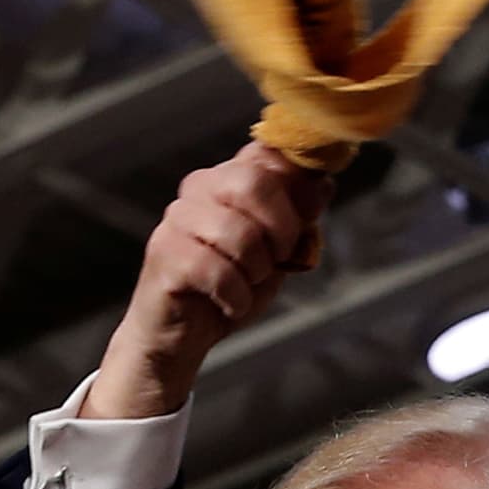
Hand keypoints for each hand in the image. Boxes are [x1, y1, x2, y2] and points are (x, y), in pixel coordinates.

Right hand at [87, 144, 329, 418]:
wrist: (182, 335)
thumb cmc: (232, 286)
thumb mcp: (278, 251)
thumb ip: (299, 217)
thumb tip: (323, 184)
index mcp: (229, 177)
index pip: (269, 154)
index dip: (299, 187)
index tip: (308, 217)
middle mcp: (199, 187)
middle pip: (255, 182)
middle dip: (282, 230)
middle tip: (280, 259)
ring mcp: (177, 218)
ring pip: (240, 233)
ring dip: (257, 271)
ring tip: (246, 283)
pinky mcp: (164, 253)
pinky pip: (218, 272)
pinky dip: (236, 297)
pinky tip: (229, 303)